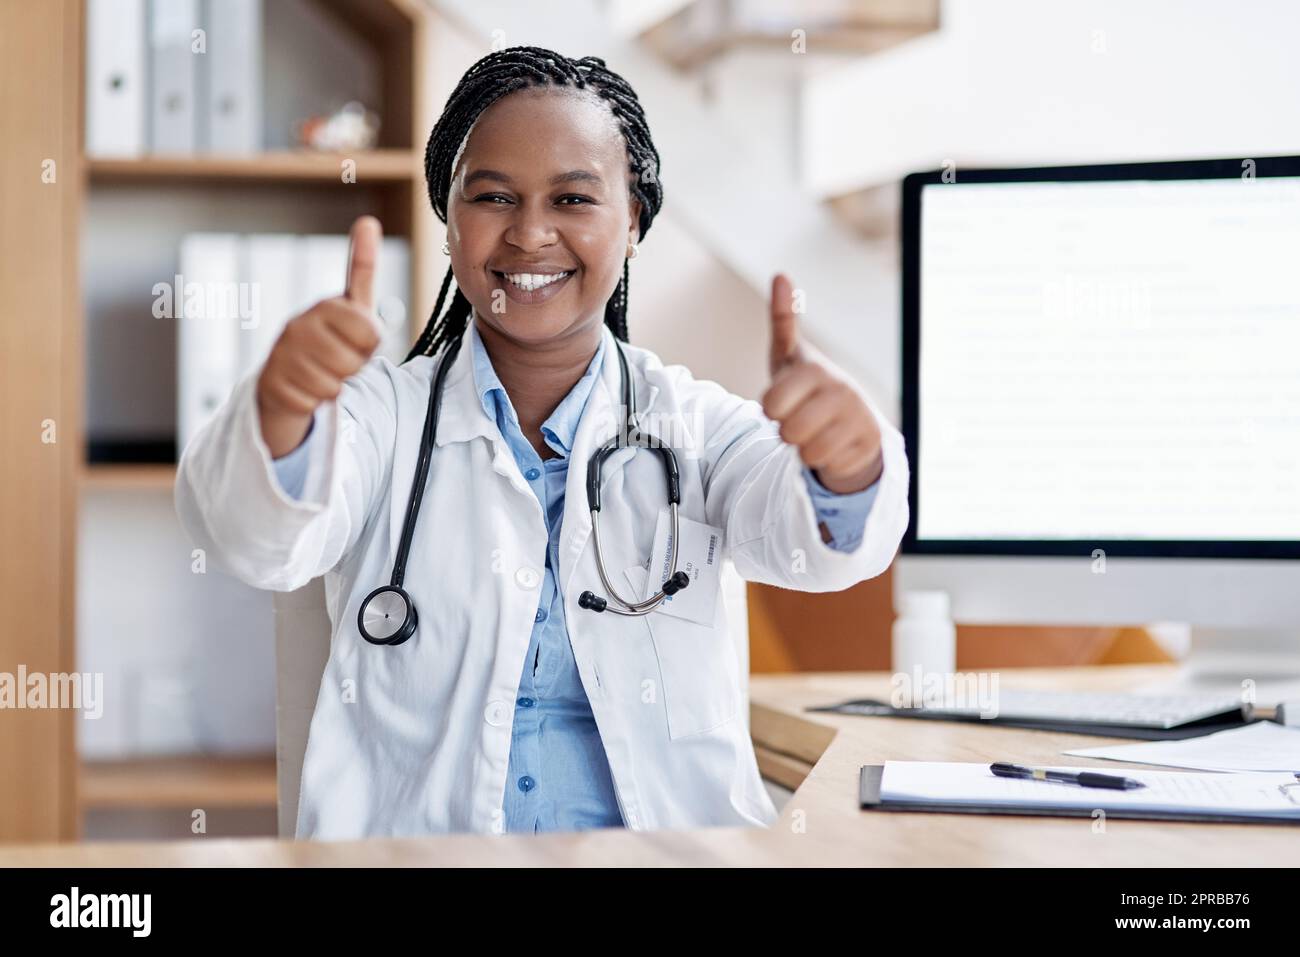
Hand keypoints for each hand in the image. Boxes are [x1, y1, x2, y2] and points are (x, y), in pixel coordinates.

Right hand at [257, 216, 384, 457]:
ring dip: (335, 384)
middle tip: (339, 358)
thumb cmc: (331, 338)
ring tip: (322, 371)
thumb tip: (368, 220)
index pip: (371, 333)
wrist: (288, 375)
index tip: (357, 337)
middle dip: (354, 366)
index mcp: (325, 306)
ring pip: (334, 383)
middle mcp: (299, 325)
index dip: (371, 343)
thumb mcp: (353, 308)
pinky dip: (316, 400)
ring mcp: (283, 354)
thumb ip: (362, 270)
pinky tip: (306, 387)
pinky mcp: (273, 383)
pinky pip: (314, 401)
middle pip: (353, 361)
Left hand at [759, 274, 882, 493]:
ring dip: (805, 449)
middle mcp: (841, 391)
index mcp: (816, 370)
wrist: (851, 419)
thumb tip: (780, 274)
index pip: (770, 406)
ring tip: (815, 432)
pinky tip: (836, 445)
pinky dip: (828, 461)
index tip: (783, 401)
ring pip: (808, 453)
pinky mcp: (870, 444)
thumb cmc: (809, 387)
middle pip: (787, 432)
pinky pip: (830, 466)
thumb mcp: (790, 356)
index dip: (770, 410)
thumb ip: (782, 319)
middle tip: (799, 419)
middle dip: (787, 432)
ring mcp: (858, 418)